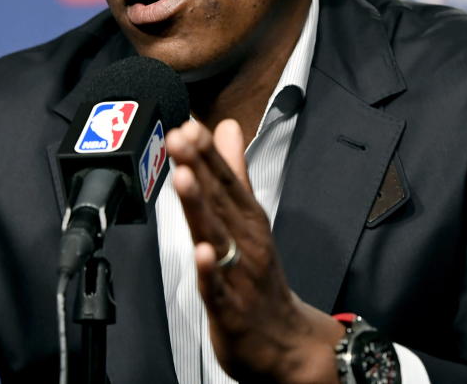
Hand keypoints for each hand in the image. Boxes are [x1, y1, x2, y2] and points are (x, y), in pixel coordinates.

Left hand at [166, 119, 343, 383]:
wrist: (286, 341)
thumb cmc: (260, 274)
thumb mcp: (249, 216)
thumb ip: (233, 171)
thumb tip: (226, 127)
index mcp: (247, 219)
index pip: (226, 179)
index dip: (207, 152)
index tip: (189, 125)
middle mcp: (244, 240)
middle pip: (219, 200)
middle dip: (198, 167)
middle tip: (180, 138)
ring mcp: (237, 273)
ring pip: (216, 236)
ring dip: (200, 207)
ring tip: (184, 178)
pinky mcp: (230, 308)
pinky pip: (217, 288)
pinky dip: (210, 271)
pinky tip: (201, 253)